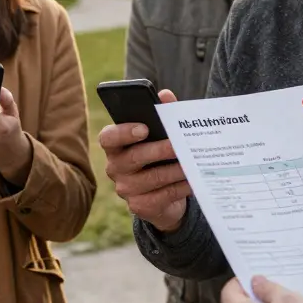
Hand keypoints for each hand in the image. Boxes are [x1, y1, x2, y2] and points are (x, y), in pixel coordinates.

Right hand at [99, 89, 189, 231]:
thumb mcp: (159, 135)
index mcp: (115, 146)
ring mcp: (125, 189)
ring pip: (153, 178)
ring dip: (175, 170)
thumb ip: (162, 114)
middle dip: (160, 150)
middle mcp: (115, 167)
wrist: (163, 195)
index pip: (109, 137)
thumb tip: (166, 95)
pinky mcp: (139, 206)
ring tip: (192, 163)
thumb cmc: (159, 157)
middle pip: (134, 158)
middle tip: (179, 145)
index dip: (124, 132)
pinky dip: (180, 187)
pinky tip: (193, 181)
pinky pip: (162, 196)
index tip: (145, 128)